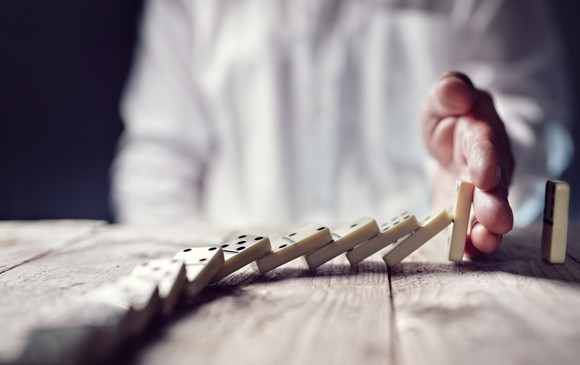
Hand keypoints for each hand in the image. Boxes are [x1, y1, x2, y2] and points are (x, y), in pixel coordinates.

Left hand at [421, 71, 514, 255]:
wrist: (450, 137)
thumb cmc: (449, 114)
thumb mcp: (443, 96)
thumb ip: (450, 90)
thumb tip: (459, 91)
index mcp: (481, 132)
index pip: (485, 145)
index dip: (486, 160)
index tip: (486, 177)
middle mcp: (488, 165)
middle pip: (494, 185)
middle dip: (494, 204)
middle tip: (496, 222)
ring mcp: (479, 190)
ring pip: (486, 211)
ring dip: (486, 229)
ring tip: (485, 245)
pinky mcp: (464, 208)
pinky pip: (469, 225)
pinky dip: (469, 240)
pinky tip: (468, 253)